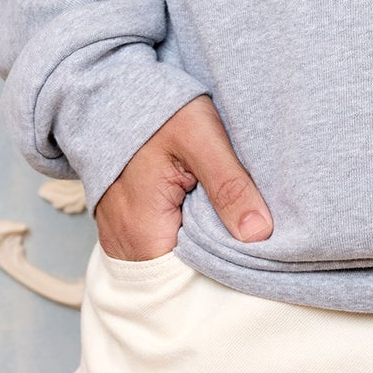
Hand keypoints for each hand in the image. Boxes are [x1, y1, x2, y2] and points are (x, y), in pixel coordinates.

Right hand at [94, 95, 272, 261]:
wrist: (112, 90)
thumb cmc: (157, 111)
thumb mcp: (200, 137)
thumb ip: (229, 185)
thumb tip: (259, 233)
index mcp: (143, 236)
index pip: (190, 282)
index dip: (225, 270)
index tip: (254, 252)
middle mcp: (124, 247)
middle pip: (179, 275)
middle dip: (213, 259)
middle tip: (245, 232)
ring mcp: (120, 238)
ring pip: (170, 261)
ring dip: (198, 246)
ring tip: (224, 220)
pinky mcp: (123, 225)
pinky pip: (157, 245)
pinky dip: (181, 234)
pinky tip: (201, 212)